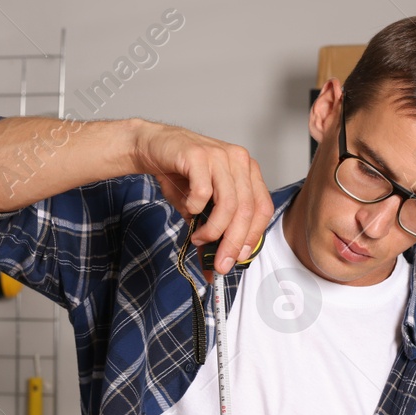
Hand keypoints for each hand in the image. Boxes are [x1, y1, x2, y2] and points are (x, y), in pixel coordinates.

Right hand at [129, 120, 273, 273]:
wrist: (153, 147)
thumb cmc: (180, 177)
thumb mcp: (201, 208)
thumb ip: (213, 233)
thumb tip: (216, 266)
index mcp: (247, 171)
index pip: (262, 208)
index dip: (252, 236)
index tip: (238, 258)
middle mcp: (239, 161)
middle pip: (246, 210)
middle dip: (232, 242)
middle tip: (219, 263)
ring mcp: (220, 156)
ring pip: (228, 203)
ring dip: (213, 229)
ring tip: (198, 238)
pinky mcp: (198, 155)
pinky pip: (203, 191)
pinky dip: (194, 207)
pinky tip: (187, 207)